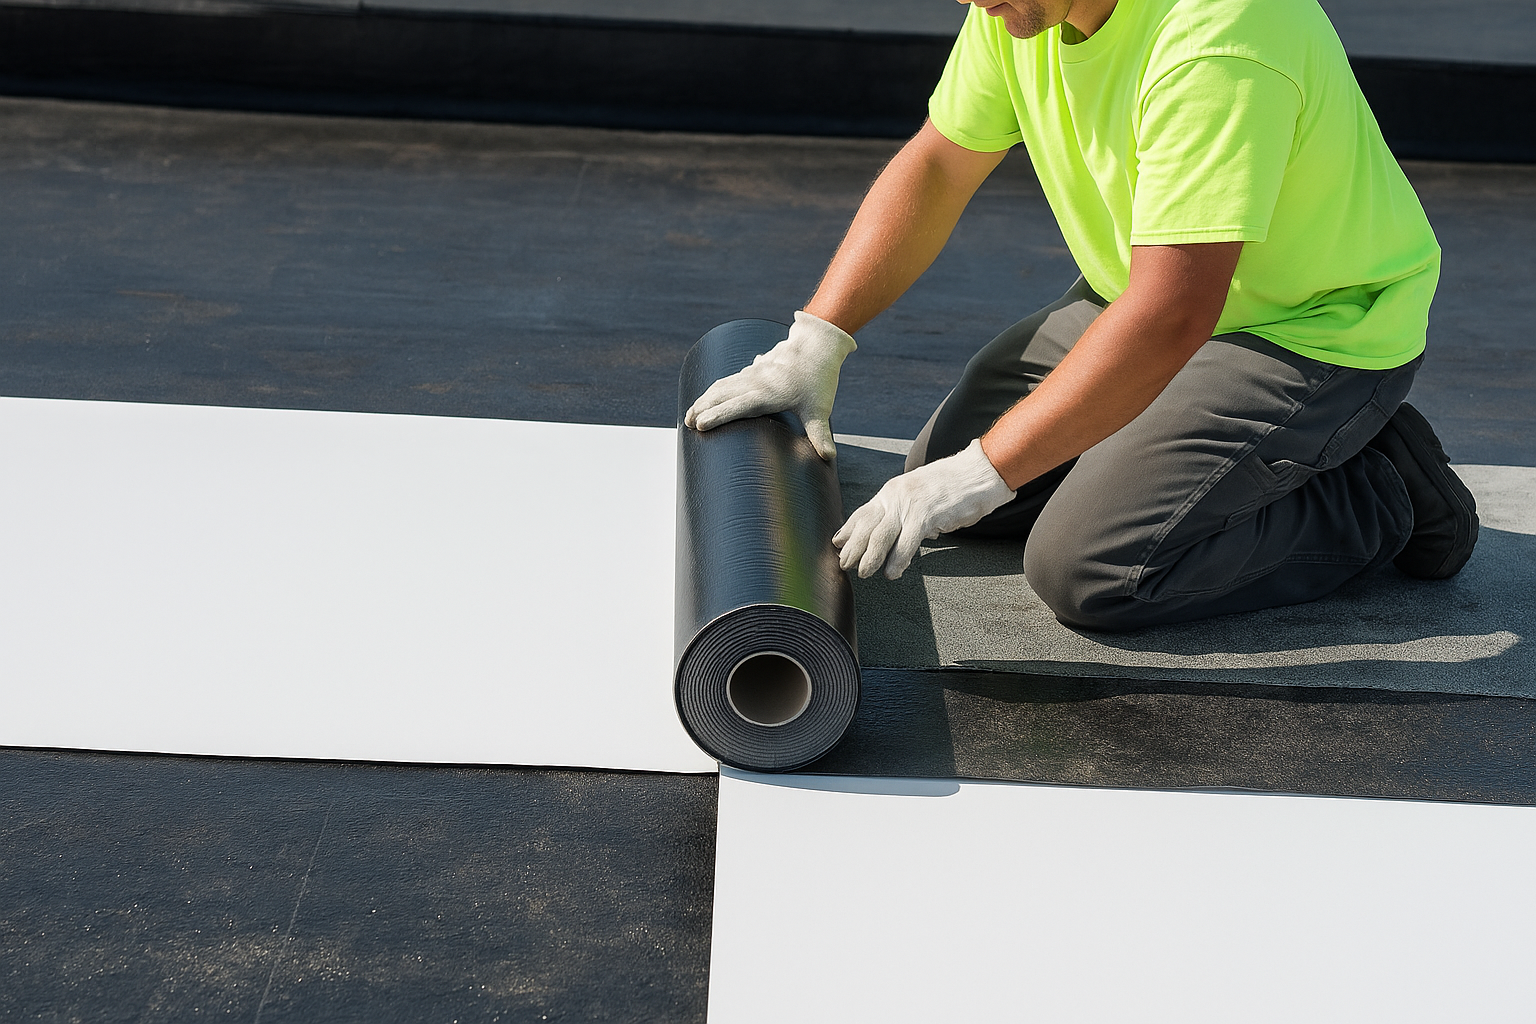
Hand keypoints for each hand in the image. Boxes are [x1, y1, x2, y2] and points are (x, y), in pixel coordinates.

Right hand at [684, 311, 855, 460]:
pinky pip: (729, 379)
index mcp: (768, 394)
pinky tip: (707, 396)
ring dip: (705, 398)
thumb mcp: (820, 409)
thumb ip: (820, 435)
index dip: (719, 416)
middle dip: (703, 408)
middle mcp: (756, 382)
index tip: (701, 424)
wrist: (817, 344)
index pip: (739, 406)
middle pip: (723, 395)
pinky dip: (715, 389)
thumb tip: (829, 457)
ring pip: (722, 385)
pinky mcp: (753, 369)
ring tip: (690, 413)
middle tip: (687, 424)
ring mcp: (753, 373)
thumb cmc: (818, 379)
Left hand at [833, 439, 1014, 578]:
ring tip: (864, 573)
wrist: (981, 471)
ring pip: (881, 537)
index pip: (863, 512)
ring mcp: (910, 505)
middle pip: (866, 526)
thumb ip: (906, 511)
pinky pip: (906, 543)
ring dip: (870, 558)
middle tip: (845, 565)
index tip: (837, 542)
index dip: (848, 529)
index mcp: (892, 490)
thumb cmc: (954, 485)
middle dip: (853, 548)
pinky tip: (891, 573)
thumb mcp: (920, 494)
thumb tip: (898, 535)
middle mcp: (896, 496)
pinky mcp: (926, 515)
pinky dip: (897, 560)